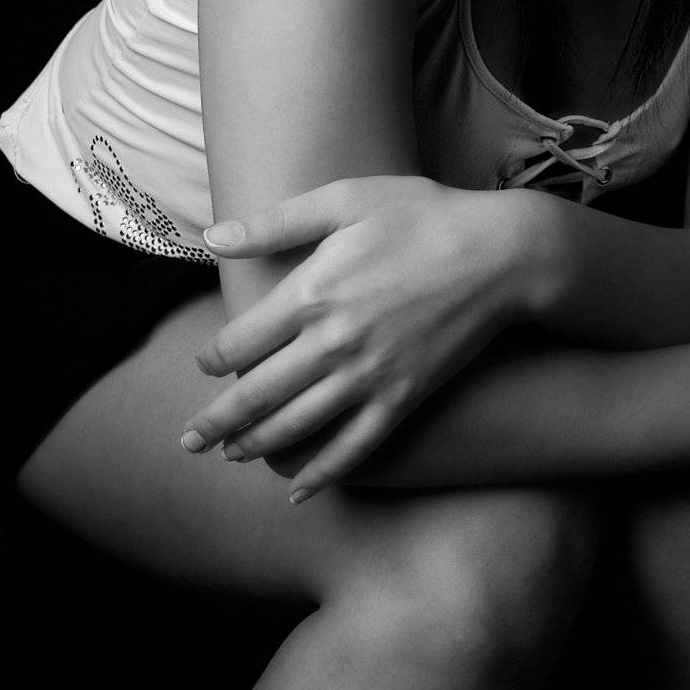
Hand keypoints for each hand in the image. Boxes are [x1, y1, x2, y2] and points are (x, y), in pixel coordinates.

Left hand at [180, 175, 526, 495]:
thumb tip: (213, 237)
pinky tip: (298, 491)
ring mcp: (369, 376)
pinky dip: (322, 474)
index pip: (240, 341)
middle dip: (216, 422)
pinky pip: (354, 448)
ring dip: (255, 447)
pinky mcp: (404, 399)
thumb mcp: (347, 198)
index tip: (206, 364)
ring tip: (232, 456)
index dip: (214, 358)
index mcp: (312, 290)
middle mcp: (332, 342)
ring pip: (296, 426)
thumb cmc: (422, 215)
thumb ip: (277, 221)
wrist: (500, 254)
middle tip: (189, 441)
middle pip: (256, 395)